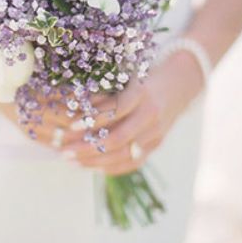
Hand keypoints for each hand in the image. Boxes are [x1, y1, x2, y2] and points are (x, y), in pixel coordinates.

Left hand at [60, 49, 203, 175]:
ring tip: (71, 160)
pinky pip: (133, 162)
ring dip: (94, 160)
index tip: (69, 125)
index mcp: (142, 92)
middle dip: (87, 146)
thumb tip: (71, 104)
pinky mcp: (157, 144)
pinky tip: (90, 167)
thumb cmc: (142, 75)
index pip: (115, 110)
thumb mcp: (125, 75)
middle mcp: (151, 114)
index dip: (92, 119)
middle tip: (63, 150)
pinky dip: (111, 167)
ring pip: (123, 154)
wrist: (178, 83)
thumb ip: (104, 91)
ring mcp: (156, 132)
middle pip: (118, 138)